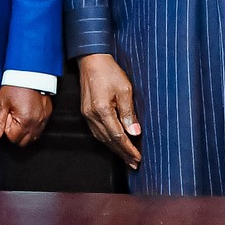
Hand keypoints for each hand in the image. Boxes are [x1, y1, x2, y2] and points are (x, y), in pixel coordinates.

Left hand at [0, 86, 52, 146]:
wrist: (29, 72)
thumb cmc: (15, 85)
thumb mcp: (2, 104)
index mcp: (24, 121)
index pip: (13, 138)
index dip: (7, 128)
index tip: (7, 115)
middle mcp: (36, 122)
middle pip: (24, 142)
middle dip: (16, 133)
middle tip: (13, 117)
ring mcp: (43, 119)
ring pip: (33, 137)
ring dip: (25, 131)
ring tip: (20, 115)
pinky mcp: (48, 114)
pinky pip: (40, 128)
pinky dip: (33, 125)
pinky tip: (28, 113)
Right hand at [77, 54, 140, 169]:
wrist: (91, 60)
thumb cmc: (109, 71)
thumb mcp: (125, 89)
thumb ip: (129, 112)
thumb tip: (135, 132)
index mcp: (102, 110)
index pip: (118, 136)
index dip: (129, 149)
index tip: (138, 158)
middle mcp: (92, 116)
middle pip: (109, 141)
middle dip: (122, 154)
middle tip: (134, 164)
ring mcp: (87, 115)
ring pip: (102, 138)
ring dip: (115, 149)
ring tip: (126, 157)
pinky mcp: (86, 112)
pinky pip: (97, 132)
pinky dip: (107, 140)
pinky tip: (114, 143)